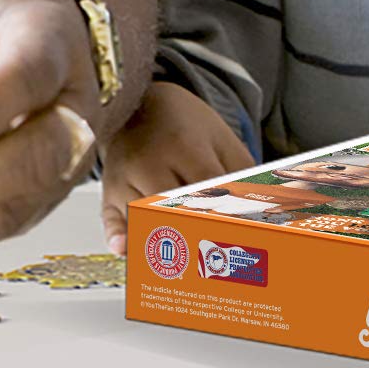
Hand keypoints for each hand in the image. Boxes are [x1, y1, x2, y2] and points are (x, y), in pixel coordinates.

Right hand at [98, 81, 255, 251]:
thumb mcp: (221, 139)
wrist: (139, 102)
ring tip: (187, 266)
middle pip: (171, 207)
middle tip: (220, 259)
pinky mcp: (108, 190)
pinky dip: (117, 235)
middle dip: (196, 233)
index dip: (224, 216)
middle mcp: (148, 161)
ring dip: (163, 242)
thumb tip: (260, 213)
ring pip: (143, 217)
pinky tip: (124, 250)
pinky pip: (110, 217)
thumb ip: (241, 174)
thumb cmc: (184, 125)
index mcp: (183, 144)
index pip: (206, 189)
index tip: (243, 239)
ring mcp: (124, 177)